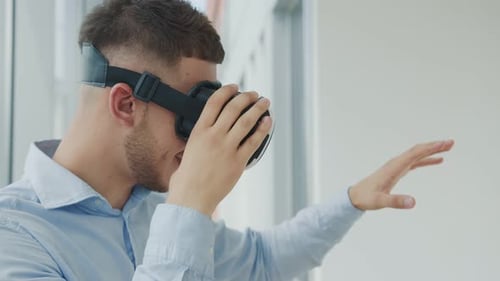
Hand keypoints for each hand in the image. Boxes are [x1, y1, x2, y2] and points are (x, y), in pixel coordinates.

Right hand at [167, 84, 272, 215]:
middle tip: (254, 94)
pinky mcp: (238, 161)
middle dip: (246, 97)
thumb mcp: (187, 150)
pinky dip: (263, 129)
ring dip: (258, 108)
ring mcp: (227, 148)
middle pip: (233, 108)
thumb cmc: (186, 178)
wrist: (191, 197)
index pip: (214, 102)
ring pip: (246, 121)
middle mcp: (214, 136)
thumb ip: (198, 140)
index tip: (234, 87)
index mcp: (199, 131)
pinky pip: (254, 140)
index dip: (226, 91)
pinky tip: (268, 121)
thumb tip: (204, 136)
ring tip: (265, 102)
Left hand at [348, 140, 454, 210]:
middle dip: (434, 145)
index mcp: (394, 167)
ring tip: (448, 147)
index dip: (430, 148)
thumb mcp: (380, 202)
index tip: (445, 144)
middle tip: (452, 143)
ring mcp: (397, 166)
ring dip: (432, 150)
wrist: (355, 196)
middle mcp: (396, 163)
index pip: (415, 154)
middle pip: (418, 150)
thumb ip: (396, 202)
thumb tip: (413, 203)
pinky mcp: (397, 171)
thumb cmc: (366, 198)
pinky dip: (426, 159)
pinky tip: (437, 160)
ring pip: (417, 154)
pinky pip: (415, 162)